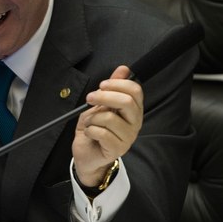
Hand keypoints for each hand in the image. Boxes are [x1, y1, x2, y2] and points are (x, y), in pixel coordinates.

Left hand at [72, 65, 143, 185]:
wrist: (86, 152)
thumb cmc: (94, 127)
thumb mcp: (100, 104)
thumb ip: (111, 87)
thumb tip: (123, 69)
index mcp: (133, 109)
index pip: (135, 91)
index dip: (117, 84)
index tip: (101, 85)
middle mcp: (135, 122)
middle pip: (126, 102)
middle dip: (104, 97)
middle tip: (90, 98)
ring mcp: (128, 137)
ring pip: (110, 118)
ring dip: (93, 118)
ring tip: (90, 122)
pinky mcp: (118, 149)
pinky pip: (102, 133)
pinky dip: (90, 130)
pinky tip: (90, 133)